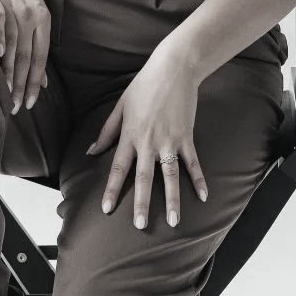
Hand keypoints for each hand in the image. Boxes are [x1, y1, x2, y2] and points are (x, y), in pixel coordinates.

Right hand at [0, 0, 50, 111]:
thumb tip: (42, 82)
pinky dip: (0, 37)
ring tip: (6, 91)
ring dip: (10, 69)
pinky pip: (0, 20)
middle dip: (21, 83)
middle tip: (14, 106)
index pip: (41, 58)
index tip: (28, 104)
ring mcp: (14, 7)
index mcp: (43, 23)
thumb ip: (38, 49)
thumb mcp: (36, 21)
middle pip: (27, 55)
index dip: (34, 82)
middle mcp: (31, 16)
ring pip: (14, 43)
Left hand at [85, 45, 208, 229]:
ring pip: (170, 176)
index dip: (111, 189)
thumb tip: (92, 151)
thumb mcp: (120, 106)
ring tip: (173, 221)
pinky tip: (203, 197)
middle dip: (141, 203)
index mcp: (130, 136)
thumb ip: (107, 131)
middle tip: (140, 226)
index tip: (106, 209)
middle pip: (144, 178)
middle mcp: (149, 142)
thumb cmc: (144, 86)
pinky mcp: (186, 137)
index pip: (118, 168)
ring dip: (172, 200)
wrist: (174, 69)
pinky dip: (198, 179)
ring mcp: (170, 141)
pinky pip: (193, 163)